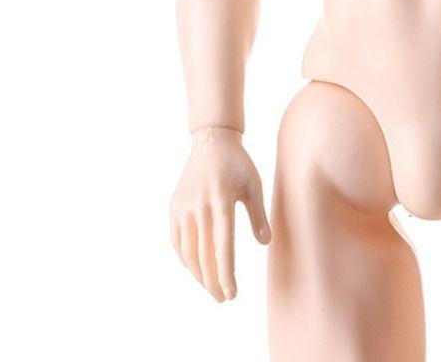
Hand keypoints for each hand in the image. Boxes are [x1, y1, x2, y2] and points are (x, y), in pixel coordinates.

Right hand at [170, 127, 270, 300]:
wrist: (212, 142)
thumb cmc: (238, 164)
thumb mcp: (254, 184)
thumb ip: (258, 214)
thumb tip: (265, 243)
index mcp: (221, 200)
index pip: (223, 246)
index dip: (226, 273)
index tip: (232, 294)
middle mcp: (199, 206)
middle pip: (203, 255)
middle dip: (213, 281)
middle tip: (223, 299)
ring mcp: (183, 207)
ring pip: (187, 251)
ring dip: (198, 274)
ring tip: (211, 288)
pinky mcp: (174, 207)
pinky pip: (177, 240)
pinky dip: (185, 258)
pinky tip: (195, 268)